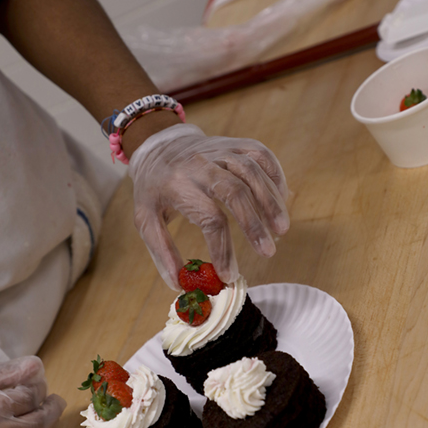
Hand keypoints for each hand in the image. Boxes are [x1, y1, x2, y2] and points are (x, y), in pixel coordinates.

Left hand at [129, 124, 288, 288]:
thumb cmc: (154, 188)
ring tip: (282, 229)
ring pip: (251, 170)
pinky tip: (282, 199)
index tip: (229, 275)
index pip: (209, 218)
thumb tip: (180, 284)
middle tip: (268, 252)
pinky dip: (275, 176)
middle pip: (234, 192)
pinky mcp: (233, 143)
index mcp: (177, 186)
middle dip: (254, 224)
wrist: (157, 145)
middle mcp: (199, 165)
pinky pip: (260, 154)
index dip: (223, 249)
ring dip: (271, 200)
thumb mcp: (145, 218)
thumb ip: (161, 251)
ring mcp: (218, 150)